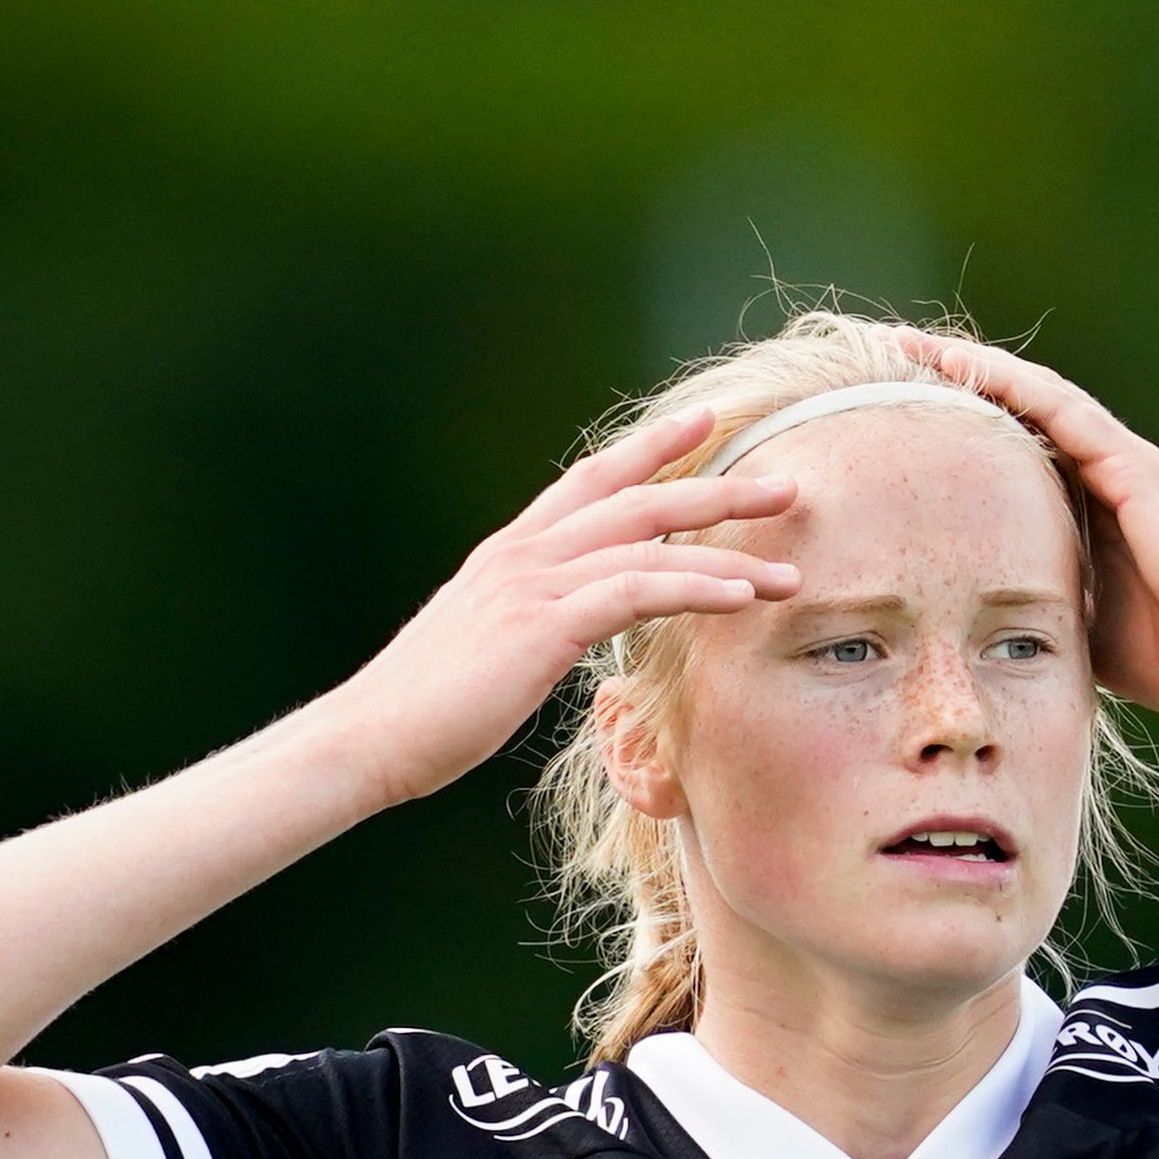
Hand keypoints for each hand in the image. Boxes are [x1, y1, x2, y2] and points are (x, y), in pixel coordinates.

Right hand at [335, 408, 800, 806]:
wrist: (368, 737)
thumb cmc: (426, 708)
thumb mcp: (486, 646)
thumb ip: (530, 619)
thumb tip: (565, 623)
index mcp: (511, 553)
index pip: (592, 480)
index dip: (651, 447)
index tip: (706, 421)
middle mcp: (524, 553)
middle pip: (637, 497)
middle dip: (717, 487)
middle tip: (786, 483)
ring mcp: (532, 583)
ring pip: (650, 542)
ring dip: (728, 552)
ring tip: (790, 570)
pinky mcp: (542, 624)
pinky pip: (637, 590)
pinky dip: (697, 588)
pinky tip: (742, 596)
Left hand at [881, 326, 1158, 716]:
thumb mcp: (1071, 621)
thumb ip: (1031, 602)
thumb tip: (966, 623)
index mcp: (1082, 508)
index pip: (1005, 451)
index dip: (952, 426)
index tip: (888, 414)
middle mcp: (1097, 472)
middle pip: (1010, 412)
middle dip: (948, 384)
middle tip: (882, 360)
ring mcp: (1115, 462)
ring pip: (1028, 396)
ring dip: (967, 367)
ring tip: (905, 347)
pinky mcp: (1129, 464)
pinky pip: (1058, 409)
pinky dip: (1007, 383)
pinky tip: (960, 363)